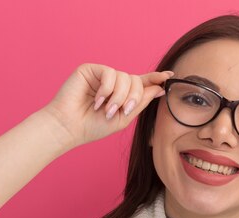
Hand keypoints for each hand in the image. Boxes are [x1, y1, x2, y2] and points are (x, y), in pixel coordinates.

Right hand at [43, 63, 173, 148]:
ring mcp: (102, 75)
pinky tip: (97, 100)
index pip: (141, 83)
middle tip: (123, 111)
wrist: (70, 127)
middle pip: (136, 81)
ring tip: (107, 110)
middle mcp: (113, 83)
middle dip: (133, 97)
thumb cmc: (93, 126)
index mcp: (121, 95)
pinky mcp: (91, 69)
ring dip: (119, 97)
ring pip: (124, 77)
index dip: (154, 79)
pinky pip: (110, 73)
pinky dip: (107, 89)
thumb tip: (159, 87)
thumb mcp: (123, 118)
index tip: (169, 76)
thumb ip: (141, 102)